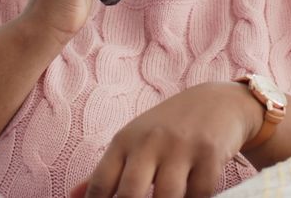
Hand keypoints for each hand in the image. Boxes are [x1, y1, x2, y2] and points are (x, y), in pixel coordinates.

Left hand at [71, 82, 262, 197]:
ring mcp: (180, 146)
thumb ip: (107, 171)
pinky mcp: (210, 153)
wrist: (217, 102)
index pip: (100, 184)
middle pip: (130, 194)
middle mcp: (149, 141)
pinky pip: (199, 195)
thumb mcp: (134, 141)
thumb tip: (73, 197)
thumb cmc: (168, 128)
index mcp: (125, 141)